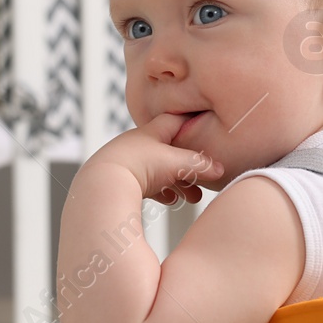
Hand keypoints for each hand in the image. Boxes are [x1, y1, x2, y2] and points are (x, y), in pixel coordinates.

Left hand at [88, 113, 224, 203]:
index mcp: (152, 131)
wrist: (102, 184)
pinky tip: (170, 201)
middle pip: (171, 150)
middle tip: (205, 177)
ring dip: (178, 182)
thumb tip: (220, 169)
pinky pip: (147, 185)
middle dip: (190, 164)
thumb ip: (199, 164)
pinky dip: (162, 192)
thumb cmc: (138, 165)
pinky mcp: (122, 181)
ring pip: (160, 170)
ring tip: (193, 197)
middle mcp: (140, 144)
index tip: (207, 130)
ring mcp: (130, 162)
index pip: (176, 121)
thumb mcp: (174, 162)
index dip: (192, 124)